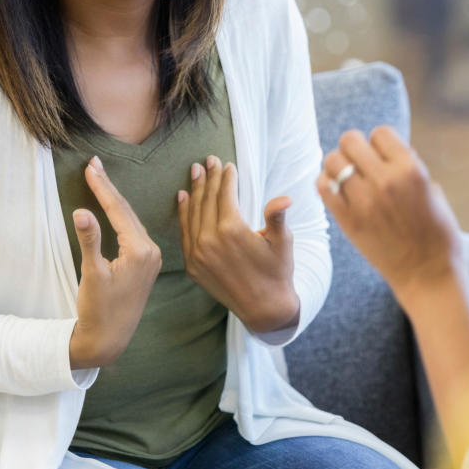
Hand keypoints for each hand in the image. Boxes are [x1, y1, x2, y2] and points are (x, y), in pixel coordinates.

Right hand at [68, 156, 163, 368]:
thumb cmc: (98, 310)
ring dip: (115, 200)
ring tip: (100, 178)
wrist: (109, 339)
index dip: (103, 187)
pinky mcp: (146, 264)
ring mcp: (151, 257)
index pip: (119, 211)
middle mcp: (151, 251)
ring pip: (131, 220)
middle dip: (109, 188)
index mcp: (140, 251)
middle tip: (94, 164)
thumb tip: (81, 211)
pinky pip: (134, 231)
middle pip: (127, 211)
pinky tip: (114, 206)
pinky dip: (121, 216)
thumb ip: (89, 241)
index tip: (91, 166)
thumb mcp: (91, 274)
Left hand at [178, 156, 300, 334]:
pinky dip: (183, 213)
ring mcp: (198, 254)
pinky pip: (185, 233)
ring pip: (193, 213)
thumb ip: (277, 216)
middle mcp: (210, 240)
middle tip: (208, 159)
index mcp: (232, 230)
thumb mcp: (282, 243)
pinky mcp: (192, 265)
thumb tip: (285, 197)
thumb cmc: (277, 272)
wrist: (264, 309)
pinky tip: (183, 197)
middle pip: (207, 200)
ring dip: (194, 190)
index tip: (227, 164)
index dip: (226, 177)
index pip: (225, 195)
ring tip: (195, 171)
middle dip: (209, 178)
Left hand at [317, 127, 462, 307]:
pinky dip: (326, 184)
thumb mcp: (433, 191)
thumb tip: (387, 151)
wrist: (427, 274)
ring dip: (338, 165)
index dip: (380, 143)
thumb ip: (409, 168)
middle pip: (350, 140)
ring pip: (332, 160)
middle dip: (354, 148)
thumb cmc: (436, 232)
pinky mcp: (348, 221)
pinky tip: (338, 191)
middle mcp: (386, 181)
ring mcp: (364, 201)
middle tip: (360, 163)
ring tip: (347, 177)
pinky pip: (323, 187)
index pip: (380, 133)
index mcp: (412, 170)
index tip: (383, 156)